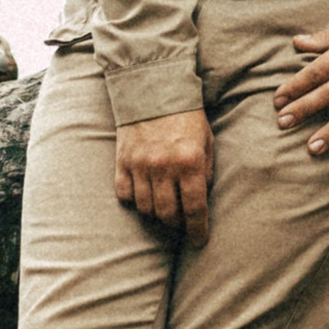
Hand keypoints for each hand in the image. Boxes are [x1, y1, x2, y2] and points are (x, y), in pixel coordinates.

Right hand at [115, 108, 214, 242]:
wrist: (153, 88)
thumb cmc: (186, 117)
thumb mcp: (206, 141)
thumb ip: (206, 172)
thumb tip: (201, 202)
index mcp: (190, 160)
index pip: (195, 208)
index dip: (198, 229)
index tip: (199, 240)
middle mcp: (164, 166)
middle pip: (168, 214)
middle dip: (177, 225)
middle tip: (182, 225)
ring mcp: (140, 165)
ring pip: (146, 209)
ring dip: (156, 215)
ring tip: (164, 210)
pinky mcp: (122, 162)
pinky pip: (125, 195)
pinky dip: (134, 200)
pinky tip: (144, 194)